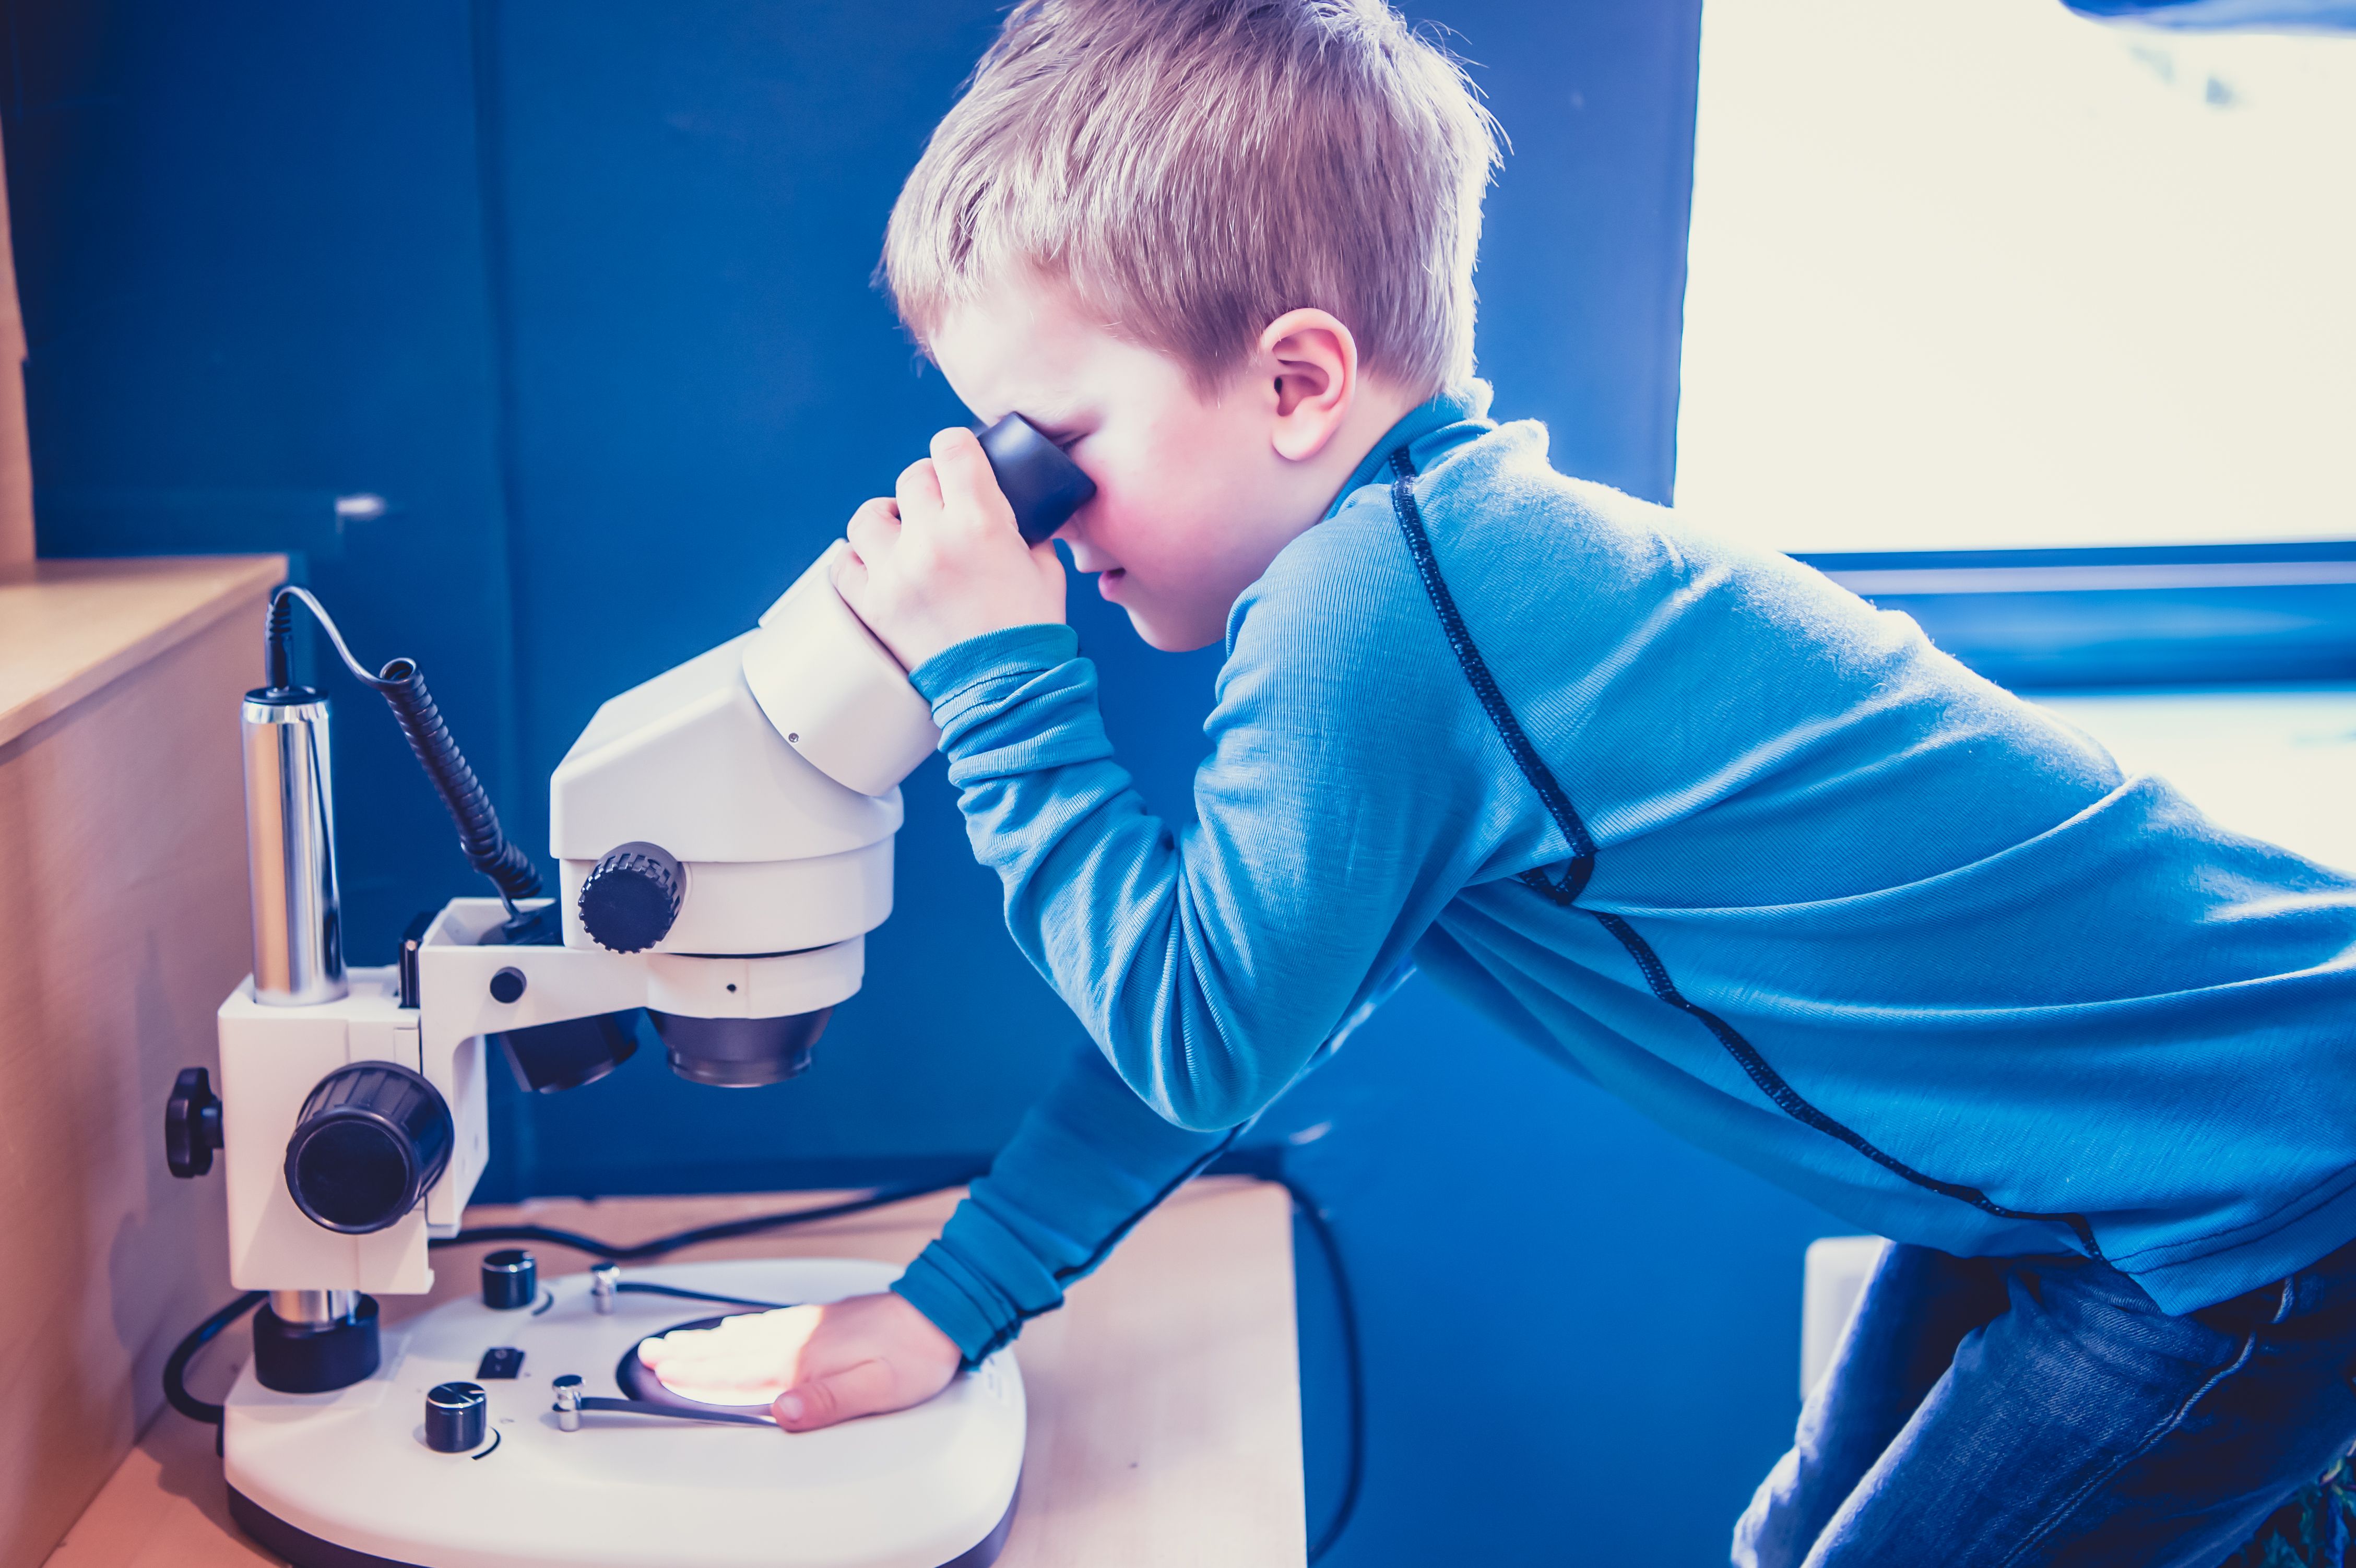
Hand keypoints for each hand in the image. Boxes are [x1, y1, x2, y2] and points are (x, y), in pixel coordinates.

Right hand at [633, 1291, 961, 1432]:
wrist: (943, 1309)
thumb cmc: (915, 1353)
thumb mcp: (875, 1388)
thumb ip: (825, 1402)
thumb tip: (780, 1412)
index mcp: (803, 1361)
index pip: (738, 1376)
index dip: (697, 1380)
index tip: (661, 1377)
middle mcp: (800, 1339)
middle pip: (730, 1352)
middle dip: (687, 1356)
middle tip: (649, 1355)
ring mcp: (809, 1326)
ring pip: (744, 1336)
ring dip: (707, 1342)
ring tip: (675, 1343)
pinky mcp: (821, 1319)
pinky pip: (766, 1324)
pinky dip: (740, 1328)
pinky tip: (734, 1330)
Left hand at [831, 426, 1065, 671]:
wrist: (1008, 692)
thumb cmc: (1031, 634)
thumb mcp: (1045, 569)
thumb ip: (1026, 532)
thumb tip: (1011, 515)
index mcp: (980, 522)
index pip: (952, 447)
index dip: (957, 448)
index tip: (960, 461)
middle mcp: (932, 540)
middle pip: (912, 477)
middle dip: (929, 488)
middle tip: (941, 508)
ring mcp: (897, 572)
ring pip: (869, 516)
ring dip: (888, 520)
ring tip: (903, 536)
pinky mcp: (874, 605)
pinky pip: (843, 564)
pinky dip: (857, 561)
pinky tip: (878, 565)